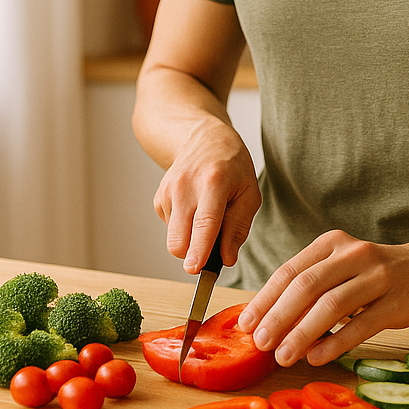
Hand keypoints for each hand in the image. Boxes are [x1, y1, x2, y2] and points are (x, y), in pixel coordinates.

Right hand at [153, 116, 260, 273]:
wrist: (202, 139)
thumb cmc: (232, 167)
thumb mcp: (249, 193)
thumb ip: (238, 228)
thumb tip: (227, 259)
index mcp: (213, 183)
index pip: (204, 223)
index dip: (199, 249)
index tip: (194, 269)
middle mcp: (185, 187)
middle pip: (179, 240)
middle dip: (193, 255)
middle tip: (212, 249)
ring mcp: (168, 192)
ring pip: (174, 240)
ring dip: (191, 240)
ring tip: (206, 216)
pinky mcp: (158, 199)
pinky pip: (170, 230)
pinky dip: (184, 229)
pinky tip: (194, 209)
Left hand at [236, 230, 408, 367]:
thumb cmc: (373, 273)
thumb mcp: (340, 267)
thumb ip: (308, 287)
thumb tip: (266, 320)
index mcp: (332, 243)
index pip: (290, 271)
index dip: (264, 299)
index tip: (245, 325)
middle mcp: (353, 254)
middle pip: (306, 286)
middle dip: (278, 317)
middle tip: (260, 343)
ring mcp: (377, 277)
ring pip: (331, 305)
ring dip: (302, 333)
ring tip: (283, 356)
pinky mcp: (395, 302)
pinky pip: (360, 325)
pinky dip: (334, 343)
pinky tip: (316, 357)